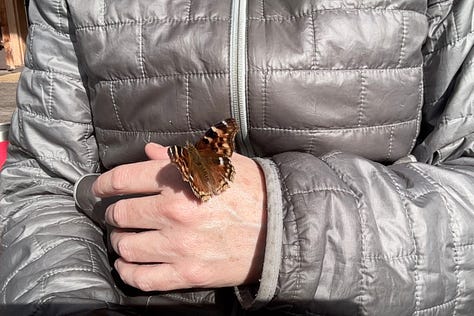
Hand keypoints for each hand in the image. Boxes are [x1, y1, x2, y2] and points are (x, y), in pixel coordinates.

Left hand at [92, 143, 266, 291]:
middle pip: (120, 214)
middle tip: (118, 215)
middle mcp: (174, 212)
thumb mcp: (218, 163)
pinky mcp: (187, 274)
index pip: (123, 180)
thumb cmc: (251, 190)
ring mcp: (179, 246)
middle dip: (113, 213)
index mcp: (179, 180)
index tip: (98, 189)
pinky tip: (127, 264)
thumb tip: (148, 152)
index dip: (103, 184)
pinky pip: (141, 278)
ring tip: (124, 238)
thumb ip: (179, 157)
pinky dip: (127, 271)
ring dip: (119, 241)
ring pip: (125, 246)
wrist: (281, 227)